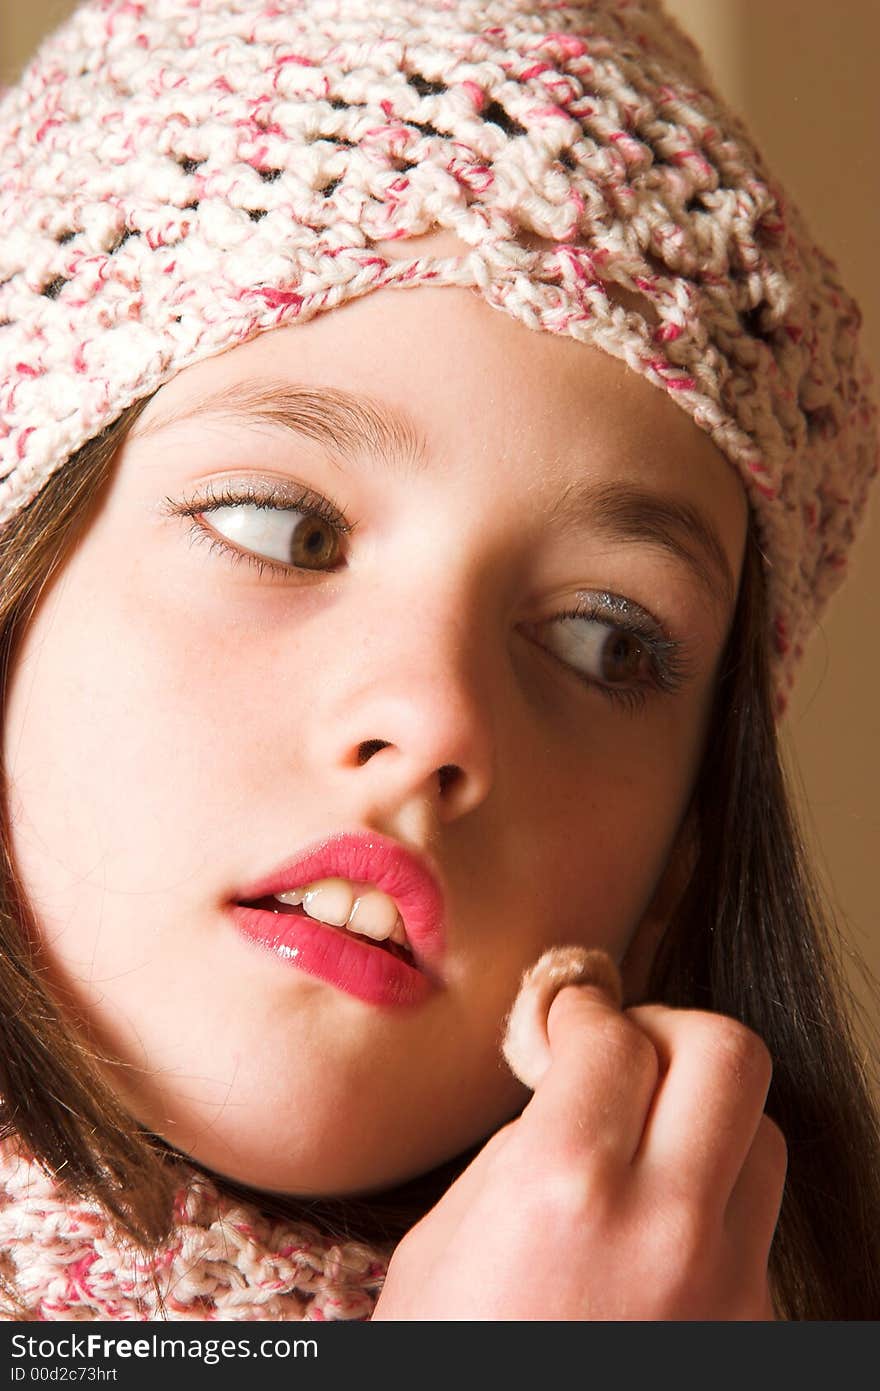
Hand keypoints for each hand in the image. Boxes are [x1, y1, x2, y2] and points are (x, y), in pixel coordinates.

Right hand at [372, 984, 786, 1319]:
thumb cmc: (452, 1359)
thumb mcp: (447, 1242)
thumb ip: (523, 1148)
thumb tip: (574, 1086)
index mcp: (564, 1184)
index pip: (614, 1034)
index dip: (583, 1011)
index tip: (569, 1015)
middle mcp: (664, 1224)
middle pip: (728, 1054)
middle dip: (672, 1030)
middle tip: (627, 1050)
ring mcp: (726, 1285)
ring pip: (764, 1135)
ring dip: (706, 1114)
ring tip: (648, 1136)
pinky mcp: (753, 1330)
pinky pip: (757, 1223)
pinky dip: (715, 1197)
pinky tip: (658, 1221)